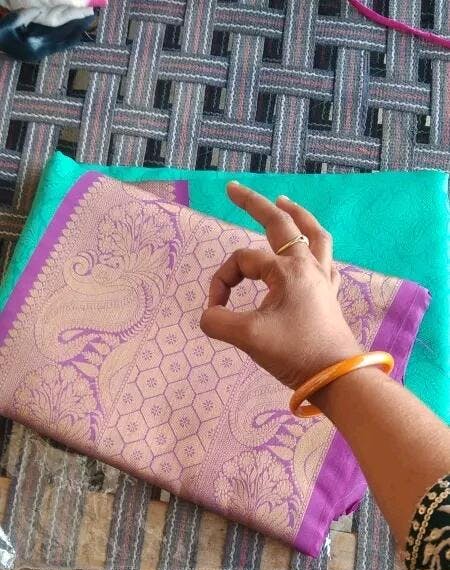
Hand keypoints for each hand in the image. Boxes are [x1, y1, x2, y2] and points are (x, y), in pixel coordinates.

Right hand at [200, 182, 360, 390]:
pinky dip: (316, 249)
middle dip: (254, 204)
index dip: (221, 282)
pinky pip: (326, 261)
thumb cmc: (294, 352)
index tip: (215, 310)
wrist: (335, 376)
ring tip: (284, 202)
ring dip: (297, 216)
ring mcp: (323, 279)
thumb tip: (207, 316)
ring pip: (313, 235)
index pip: (241, 262)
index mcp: (287, 270)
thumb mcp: (247, 336)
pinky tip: (311, 251)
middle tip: (234, 189)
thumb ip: (218, 321)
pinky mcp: (329, 296)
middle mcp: (307, 266)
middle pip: (281, 224)